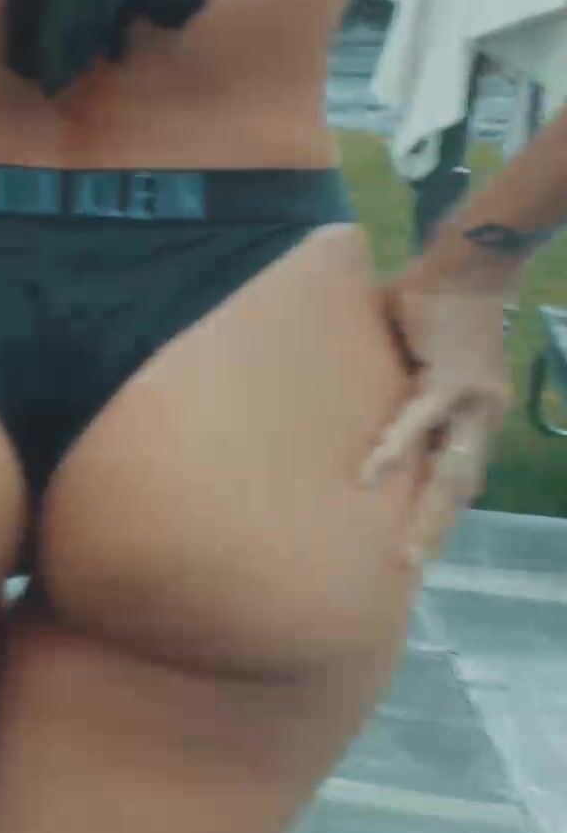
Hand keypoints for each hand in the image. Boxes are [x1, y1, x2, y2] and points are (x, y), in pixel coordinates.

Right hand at [360, 260, 515, 564]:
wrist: (464, 265)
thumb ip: (398, 390)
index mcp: (473, 416)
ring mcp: (471, 403)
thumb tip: (350, 403)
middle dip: (435, 528)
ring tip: (403, 550)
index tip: (420, 545)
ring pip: (449, 470)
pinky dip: (392, 448)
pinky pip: (415, 422)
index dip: (441, 510)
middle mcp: (481, 418)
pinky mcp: (449, 382)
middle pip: (459, 485)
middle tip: (409, 567)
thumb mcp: (418, 361)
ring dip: (427, 513)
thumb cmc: (433, 306)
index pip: (459, 474)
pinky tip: (368, 475)